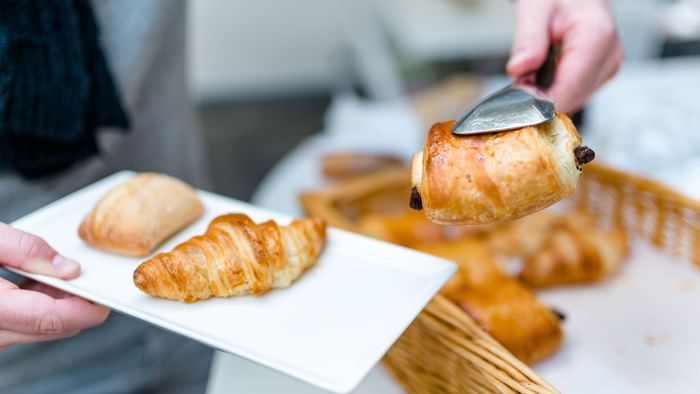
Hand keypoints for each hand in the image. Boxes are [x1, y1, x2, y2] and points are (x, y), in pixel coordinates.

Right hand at [0, 223, 109, 349]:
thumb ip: (27, 250)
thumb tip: (69, 268)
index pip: (52, 319)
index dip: (86, 310)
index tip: (107, 297)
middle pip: (51, 327)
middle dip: (75, 302)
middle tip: (81, 274)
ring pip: (39, 330)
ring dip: (55, 305)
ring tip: (51, 273)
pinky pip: (22, 327)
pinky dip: (35, 308)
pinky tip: (33, 284)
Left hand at [506, 0, 623, 112]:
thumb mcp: (535, 9)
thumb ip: (528, 41)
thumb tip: (518, 70)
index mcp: (597, 38)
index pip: (570, 89)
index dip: (540, 101)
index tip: (518, 97)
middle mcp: (608, 58)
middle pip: (570, 99)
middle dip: (540, 96)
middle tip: (522, 75)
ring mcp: (607, 69)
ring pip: (571, 101)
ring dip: (547, 93)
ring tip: (535, 67)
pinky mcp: (600, 75)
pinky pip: (573, 95)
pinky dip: (554, 90)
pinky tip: (546, 71)